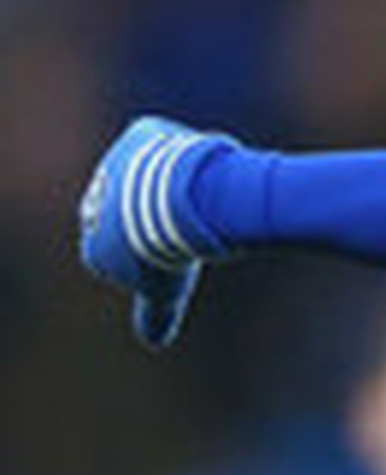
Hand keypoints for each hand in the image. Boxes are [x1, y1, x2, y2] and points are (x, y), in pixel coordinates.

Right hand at [79, 116, 230, 347]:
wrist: (184, 203)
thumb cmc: (172, 249)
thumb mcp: (164, 290)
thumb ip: (155, 314)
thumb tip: (154, 340)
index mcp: (96, 246)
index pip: (118, 252)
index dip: (149, 253)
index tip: (171, 253)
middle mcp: (98, 201)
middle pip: (129, 211)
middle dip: (154, 219)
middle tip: (190, 225)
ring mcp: (118, 165)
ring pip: (146, 175)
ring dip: (166, 183)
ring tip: (201, 196)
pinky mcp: (141, 134)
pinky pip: (160, 140)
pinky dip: (177, 149)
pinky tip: (201, 161)